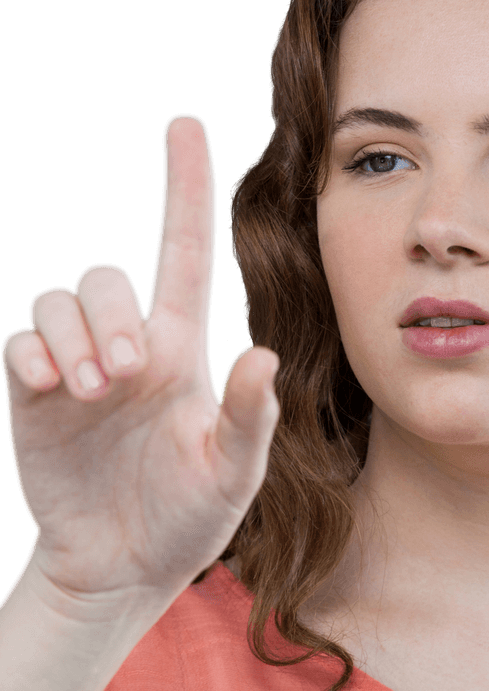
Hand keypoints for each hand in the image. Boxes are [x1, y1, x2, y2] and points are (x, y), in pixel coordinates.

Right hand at [2, 115, 278, 613]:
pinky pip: (20, 341)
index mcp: (181, 352)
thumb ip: (247, 419)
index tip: (184, 124)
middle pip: (108, 279)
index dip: (184, 188)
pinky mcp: (33, 394)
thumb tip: (262, 357)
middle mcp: (127, 347)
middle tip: (123, 375)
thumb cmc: (187, 517)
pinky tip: (52, 386)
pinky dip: (33, 351)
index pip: (183, 253)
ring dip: (74, 335)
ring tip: (92, 390)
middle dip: (111, 316)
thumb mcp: (231, 474)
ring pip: (60, 300)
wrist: (121, 567)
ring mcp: (75, 368)